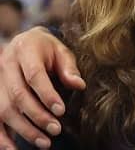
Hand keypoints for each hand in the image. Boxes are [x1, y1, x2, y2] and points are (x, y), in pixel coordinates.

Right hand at [0, 27, 84, 148]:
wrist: (25, 42)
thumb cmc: (47, 49)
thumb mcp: (61, 51)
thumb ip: (69, 68)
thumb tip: (80, 85)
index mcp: (25, 49)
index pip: (34, 75)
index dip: (47, 94)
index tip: (61, 110)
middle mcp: (6, 64)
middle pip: (19, 95)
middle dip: (38, 116)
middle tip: (56, 130)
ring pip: (5, 110)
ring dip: (24, 129)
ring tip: (45, 142)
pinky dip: (1, 138)